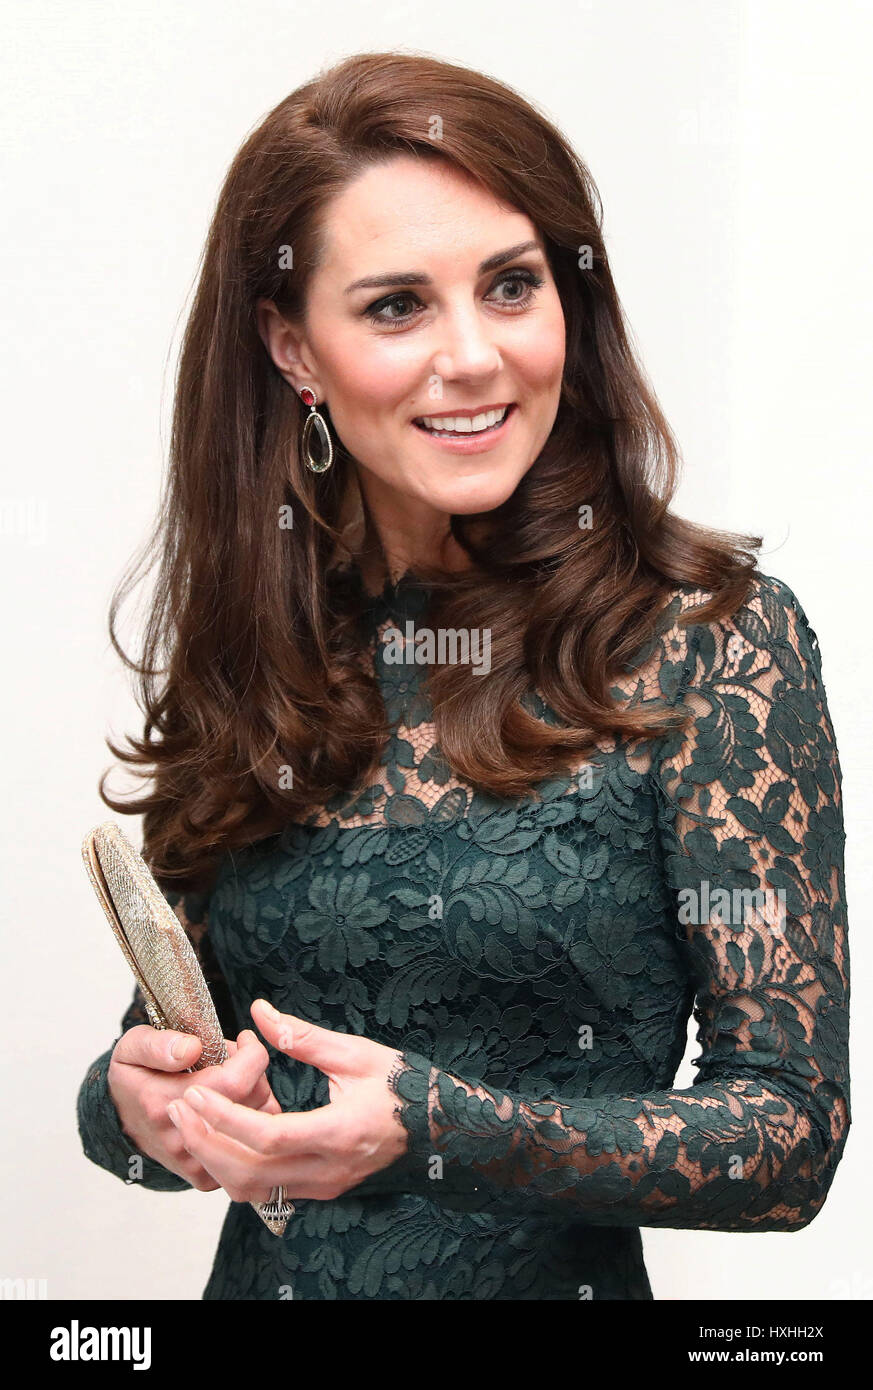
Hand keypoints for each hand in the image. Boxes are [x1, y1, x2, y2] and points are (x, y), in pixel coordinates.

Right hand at [107, 1026, 278, 1189]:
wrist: (120, 1121)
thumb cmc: (134, 1078)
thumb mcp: (133, 1048)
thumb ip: (158, 1045)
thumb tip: (190, 1049)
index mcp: (164, 1103)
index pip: (235, 1081)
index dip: (251, 1054)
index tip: (245, 1039)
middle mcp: (182, 1139)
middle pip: (253, 1101)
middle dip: (254, 1071)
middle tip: (234, 1059)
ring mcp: (197, 1162)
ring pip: (259, 1125)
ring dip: (257, 1096)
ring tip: (233, 1082)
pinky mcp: (207, 1176)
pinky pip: (253, 1147)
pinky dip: (252, 1122)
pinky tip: (233, 1108)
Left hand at [164, 999, 409, 1202]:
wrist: (444, 1127)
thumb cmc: (405, 1084)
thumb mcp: (357, 1052)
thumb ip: (303, 1037)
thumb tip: (259, 1012)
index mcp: (338, 1132)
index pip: (266, 1137)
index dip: (223, 1118)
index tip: (194, 1093)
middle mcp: (328, 1169)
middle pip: (249, 1173)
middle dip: (205, 1143)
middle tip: (179, 1106)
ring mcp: (325, 1185)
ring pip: (253, 1190)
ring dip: (215, 1160)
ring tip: (193, 1122)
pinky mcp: (322, 1188)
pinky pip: (268, 1189)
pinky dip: (236, 1168)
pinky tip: (224, 1138)